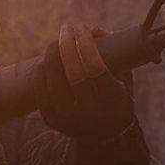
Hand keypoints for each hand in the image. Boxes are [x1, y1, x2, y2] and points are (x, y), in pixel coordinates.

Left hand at [39, 23, 136, 140]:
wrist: (105, 136)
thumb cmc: (116, 97)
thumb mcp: (124, 78)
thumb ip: (115, 54)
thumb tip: (95, 30)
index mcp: (111, 102)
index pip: (94, 67)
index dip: (86, 43)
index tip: (83, 27)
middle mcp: (89, 114)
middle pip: (71, 72)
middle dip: (66, 44)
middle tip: (67, 28)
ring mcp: (68, 119)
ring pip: (51, 79)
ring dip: (52, 54)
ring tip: (58, 42)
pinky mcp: (52, 121)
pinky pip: (39, 88)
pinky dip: (42, 70)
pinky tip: (48, 60)